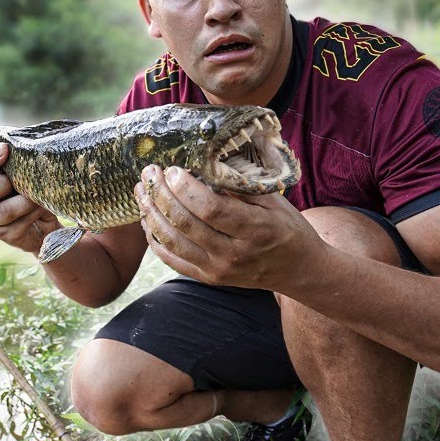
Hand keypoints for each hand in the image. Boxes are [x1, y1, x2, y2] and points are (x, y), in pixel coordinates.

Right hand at [0, 143, 61, 254]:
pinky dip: (35, 213)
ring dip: (27, 201)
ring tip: (39, 196)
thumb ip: (22, 170)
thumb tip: (33, 154)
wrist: (44, 227)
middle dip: (4, 184)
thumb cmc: (32, 197)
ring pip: (6, 210)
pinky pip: (21, 222)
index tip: (5, 148)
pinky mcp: (6, 236)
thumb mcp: (27, 181)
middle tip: (22, 183)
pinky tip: (42, 209)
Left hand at [134, 164, 326, 290]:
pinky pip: (172, 259)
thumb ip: (241, 184)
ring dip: (151, 214)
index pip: (210, 208)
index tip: (173, 169)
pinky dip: (154, 238)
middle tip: (149, 172)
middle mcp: (233, 253)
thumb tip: (205, 162)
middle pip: (185, 223)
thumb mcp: (273, 200)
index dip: (185, 188)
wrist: (298, 269)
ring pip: (173, 241)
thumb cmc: (286, 227)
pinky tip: (148, 218)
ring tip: (141, 191)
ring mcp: (218, 270)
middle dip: (161, 194)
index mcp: (254, 230)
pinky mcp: (208, 278)